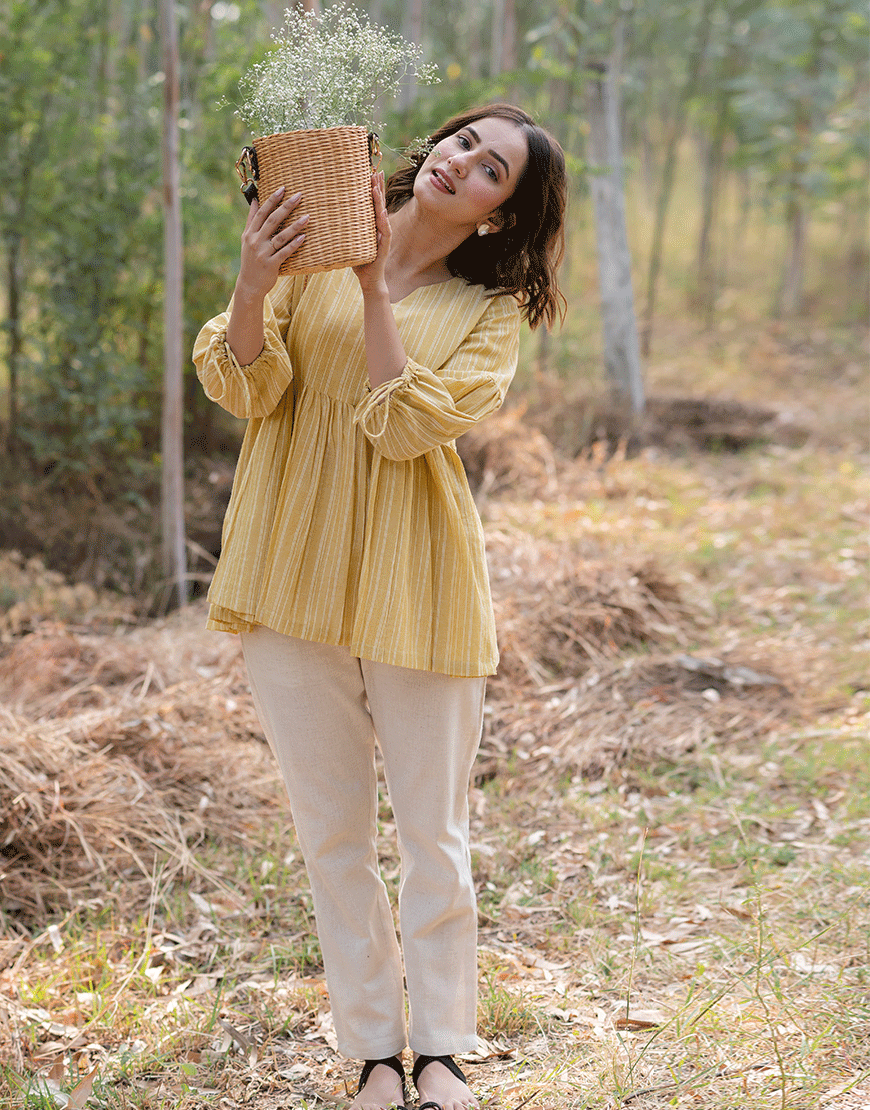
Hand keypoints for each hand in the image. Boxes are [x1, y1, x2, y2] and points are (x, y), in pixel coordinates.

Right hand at [238, 186, 308, 298]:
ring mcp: (263, 253)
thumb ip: (251, 220)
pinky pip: (285, 253)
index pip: (262, 213)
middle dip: (286, 207)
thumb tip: (255, 200)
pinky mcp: (271, 264)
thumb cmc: (250, 259)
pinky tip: (303, 237)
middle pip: (272, 221)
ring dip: (295, 226)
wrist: (249, 284)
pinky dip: (294, 245)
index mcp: (250, 233)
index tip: (283, 188)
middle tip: (299, 195)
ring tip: (307, 217)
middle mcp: (256, 241)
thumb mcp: (246, 239)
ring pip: (280, 236)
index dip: (272, 200)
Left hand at [352, 172, 390, 295]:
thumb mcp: (349, 243)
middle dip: (378, 187)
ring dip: (380, 200)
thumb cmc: (359, 263)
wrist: (369, 281)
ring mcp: (383, 236)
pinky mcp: (384, 246)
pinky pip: (385, 231)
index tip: (370, 173)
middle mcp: (380, 228)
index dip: (372, 189)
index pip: (372, 204)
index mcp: (372, 226)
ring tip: (377, 186)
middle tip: (376, 171)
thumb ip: (343, 232)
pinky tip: (381, 211)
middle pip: (379, 204)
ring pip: (382, 213)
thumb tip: (326, 220)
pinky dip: (383, 220)